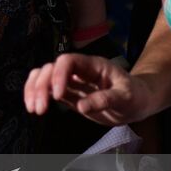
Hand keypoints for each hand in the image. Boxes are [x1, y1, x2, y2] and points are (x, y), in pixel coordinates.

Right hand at [23, 52, 156, 125]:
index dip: (59, 75)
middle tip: (40, 109)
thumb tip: (81, 107)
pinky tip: (34, 107)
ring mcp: (71, 81)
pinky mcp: (68, 93)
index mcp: (92, 66)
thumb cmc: (134, 96)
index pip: (68, 61)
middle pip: (51, 68)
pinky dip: (37, 95)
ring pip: (44, 76)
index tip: (59, 96)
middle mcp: (78, 70)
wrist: (137, 101)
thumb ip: (105, 100)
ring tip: (33, 109)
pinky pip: (47, 89)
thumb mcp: (125, 98)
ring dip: (34, 90)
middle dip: (41, 86)